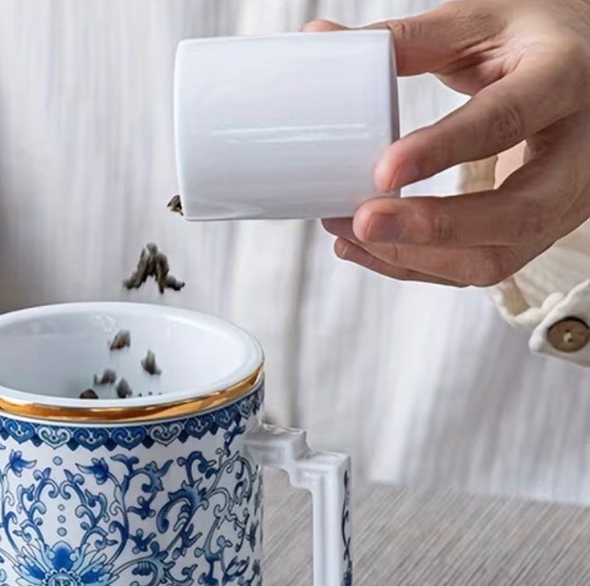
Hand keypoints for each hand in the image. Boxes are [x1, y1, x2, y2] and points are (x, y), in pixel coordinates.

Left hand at [310, 0, 589, 286]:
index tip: (383, 170)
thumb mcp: (479, 24)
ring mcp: (564, 202)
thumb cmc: (531, 43)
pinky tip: (365, 248)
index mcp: (563, 80)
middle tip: (363, 221)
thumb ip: (403, 41)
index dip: (444, 150)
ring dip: (412, 256)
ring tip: (347, 231)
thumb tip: (315, 40)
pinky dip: (415, 266)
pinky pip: (477, 268)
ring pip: (495, 257)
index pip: (506, 120)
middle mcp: (579, 152)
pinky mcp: (537, 234)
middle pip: (516, 212)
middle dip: (432, 228)